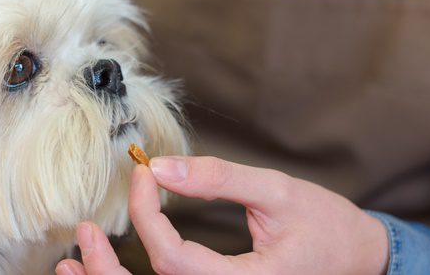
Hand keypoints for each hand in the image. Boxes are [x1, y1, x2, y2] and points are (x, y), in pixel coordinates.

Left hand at [56, 157, 388, 274]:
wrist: (358, 260)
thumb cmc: (326, 227)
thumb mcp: (277, 193)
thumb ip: (219, 179)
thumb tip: (160, 166)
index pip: (174, 259)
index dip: (147, 215)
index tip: (142, 174)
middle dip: (108, 267)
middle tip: (85, 232)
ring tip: (71, 261)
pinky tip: (99, 270)